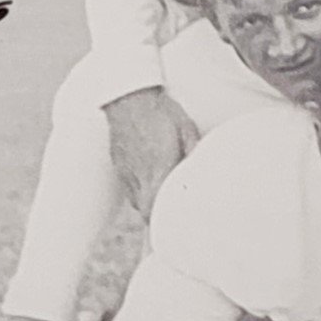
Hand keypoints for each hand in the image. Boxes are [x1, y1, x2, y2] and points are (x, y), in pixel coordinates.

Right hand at [106, 87, 199, 214]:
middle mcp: (139, 174)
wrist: (128, 97)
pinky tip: (150, 180)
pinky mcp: (118, 165)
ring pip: (136, 201)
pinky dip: (140, 189)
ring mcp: (126, 171)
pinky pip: (129, 187)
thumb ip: (194, 151)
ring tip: (162, 197)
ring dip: (149, 203)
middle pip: (146, 211)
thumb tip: (202, 167)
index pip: (158, 207)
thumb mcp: (186, 129)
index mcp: (158, 168)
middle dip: (158, 216)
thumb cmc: (160, 111)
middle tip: (172, 214)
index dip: (167, 219)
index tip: (179, 222)